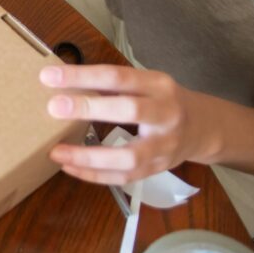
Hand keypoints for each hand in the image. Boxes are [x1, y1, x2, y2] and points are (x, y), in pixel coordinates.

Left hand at [38, 64, 216, 183]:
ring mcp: (164, 145)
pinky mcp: (157, 169)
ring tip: (56, 152)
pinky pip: (124, 177)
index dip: (83, 75)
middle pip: (129, 110)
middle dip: (89, 108)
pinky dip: (94, 175)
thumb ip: (112, 85)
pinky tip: (69, 168)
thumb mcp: (146, 83)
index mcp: (158, 85)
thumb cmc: (162, 100)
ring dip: (88, 156)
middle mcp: (166, 114)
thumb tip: (63, 82)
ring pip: (129, 155)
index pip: (118, 77)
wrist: (204, 127)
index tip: (49, 76)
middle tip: (54, 107)